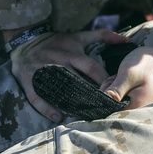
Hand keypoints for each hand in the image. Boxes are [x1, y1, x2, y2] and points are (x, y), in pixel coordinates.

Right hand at [10, 27, 129, 121]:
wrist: (26, 41)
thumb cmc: (57, 42)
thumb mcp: (78, 36)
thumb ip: (102, 36)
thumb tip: (125, 39)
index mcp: (71, 53)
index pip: (90, 67)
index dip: (102, 79)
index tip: (114, 91)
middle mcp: (57, 62)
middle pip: (76, 80)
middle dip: (89, 94)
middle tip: (102, 107)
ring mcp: (42, 71)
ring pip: (58, 89)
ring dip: (70, 103)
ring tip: (83, 114)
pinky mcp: (28, 80)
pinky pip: (37, 96)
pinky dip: (46, 108)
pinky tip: (59, 117)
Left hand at [102, 24, 152, 109]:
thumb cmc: (150, 64)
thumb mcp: (128, 74)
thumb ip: (114, 91)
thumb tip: (100, 105)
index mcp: (135, 106)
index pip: (109, 109)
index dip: (104, 95)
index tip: (110, 83)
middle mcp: (139, 109)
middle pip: (112, 103)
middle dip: (110, 89)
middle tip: (119, 76)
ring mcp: (142, 103)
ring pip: (118, 97)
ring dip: (116, 85)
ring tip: (125, 74)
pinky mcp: (142, 97)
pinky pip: (126, 94)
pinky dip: (124, 84)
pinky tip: (129, 76)